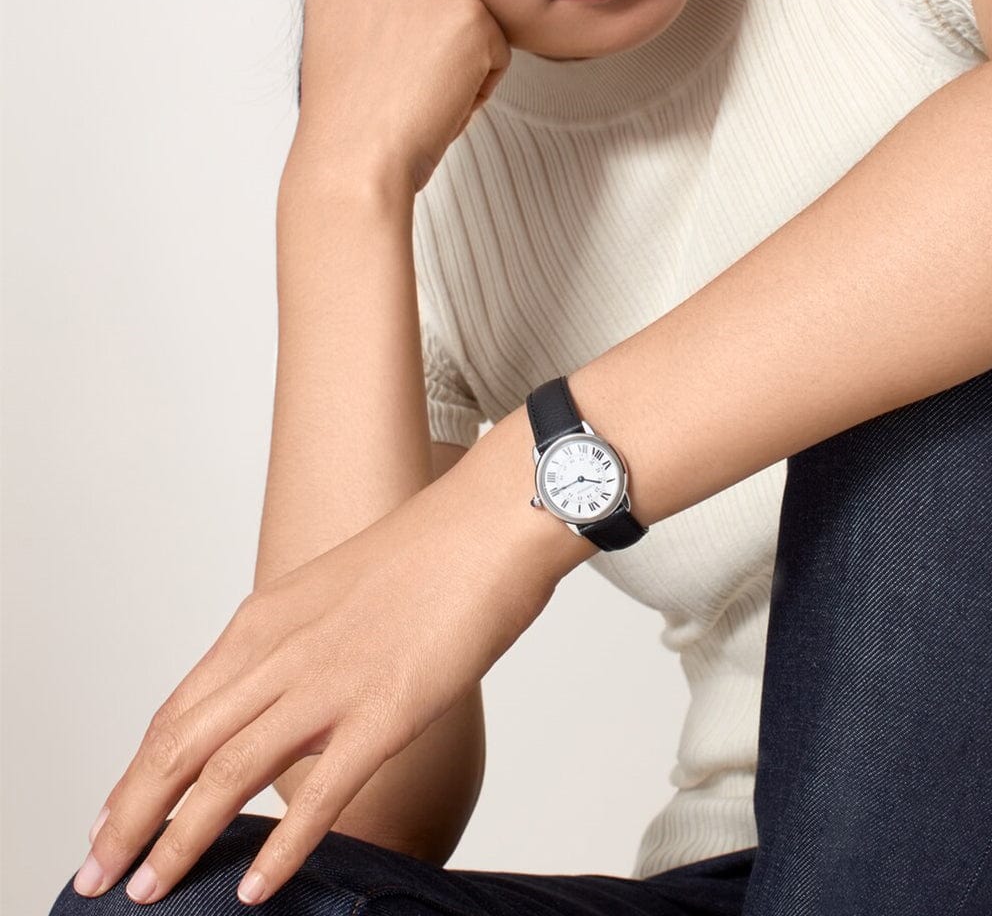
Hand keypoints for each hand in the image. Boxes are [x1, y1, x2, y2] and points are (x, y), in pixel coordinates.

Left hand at [74, 469, 561, 906]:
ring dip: (177, 841)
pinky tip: (257, 888)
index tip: (112, 817)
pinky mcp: (385, 710)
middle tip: (95, 874)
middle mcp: (280, 651)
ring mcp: (329, 683)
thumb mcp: (336, 593)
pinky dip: (280, 847)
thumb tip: (287, 697)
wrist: (488, 521)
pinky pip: (318, 794)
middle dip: (128, 819)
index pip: (176, 710)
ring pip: (225, 774)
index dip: (135, 773)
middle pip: (177, 747)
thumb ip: (301, 645)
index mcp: (265, 620)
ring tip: (147, 892)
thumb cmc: (427, 552)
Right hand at [292, 0, 511, 194]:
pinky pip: (497, 52)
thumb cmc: (348, 128)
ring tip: (419, 101)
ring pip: (465, 27)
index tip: (383, 76)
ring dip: (454, 66)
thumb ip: (370, 18)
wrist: (355, 162)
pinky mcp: (469, 15)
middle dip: (428, 47)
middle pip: (432, 4)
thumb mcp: (340, 51)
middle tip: (404, 93)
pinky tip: (441, 108)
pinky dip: (480, 88)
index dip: (395, 44)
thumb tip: (415, 20)